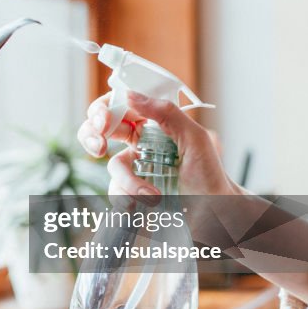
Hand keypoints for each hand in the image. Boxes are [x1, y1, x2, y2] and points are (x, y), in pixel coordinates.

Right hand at [77, 91, 238, 196]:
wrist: (215, 212)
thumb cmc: (210, 174)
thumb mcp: (194, 138)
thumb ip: (166, 113)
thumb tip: (131, 96)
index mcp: (152, 124)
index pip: (119, 106)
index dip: (104, 109)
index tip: (103, 120)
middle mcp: (138, 143)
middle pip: (99, 130)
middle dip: (92, 136)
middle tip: (99, 147)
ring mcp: (133, 168)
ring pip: (112, 166)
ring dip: (128, 181)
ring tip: (152, 194)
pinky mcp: (131, 192)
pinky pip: (116, 191)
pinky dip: (129, 198)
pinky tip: (149, 202)